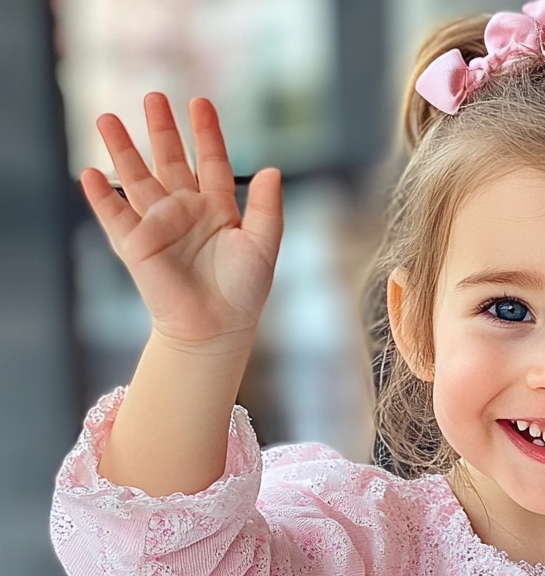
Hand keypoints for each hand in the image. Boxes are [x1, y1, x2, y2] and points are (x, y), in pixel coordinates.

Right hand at [80, 93, 282, 351]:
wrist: (216, 328)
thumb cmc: (244, 291)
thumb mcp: (263, 245)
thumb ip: (267, 208)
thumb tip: (274, 170)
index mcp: (218, 209)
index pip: (212, 162)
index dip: (206, 133)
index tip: (200, 102)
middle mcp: (187, 212)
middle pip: (171, 161)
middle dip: (161, 130)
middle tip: (153, 96)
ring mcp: (159, 226)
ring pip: (137, 179)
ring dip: (122, 150)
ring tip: (106, 118)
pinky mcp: (137, 245)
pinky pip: (114, 216)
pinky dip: (102, 196)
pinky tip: (90, 173)